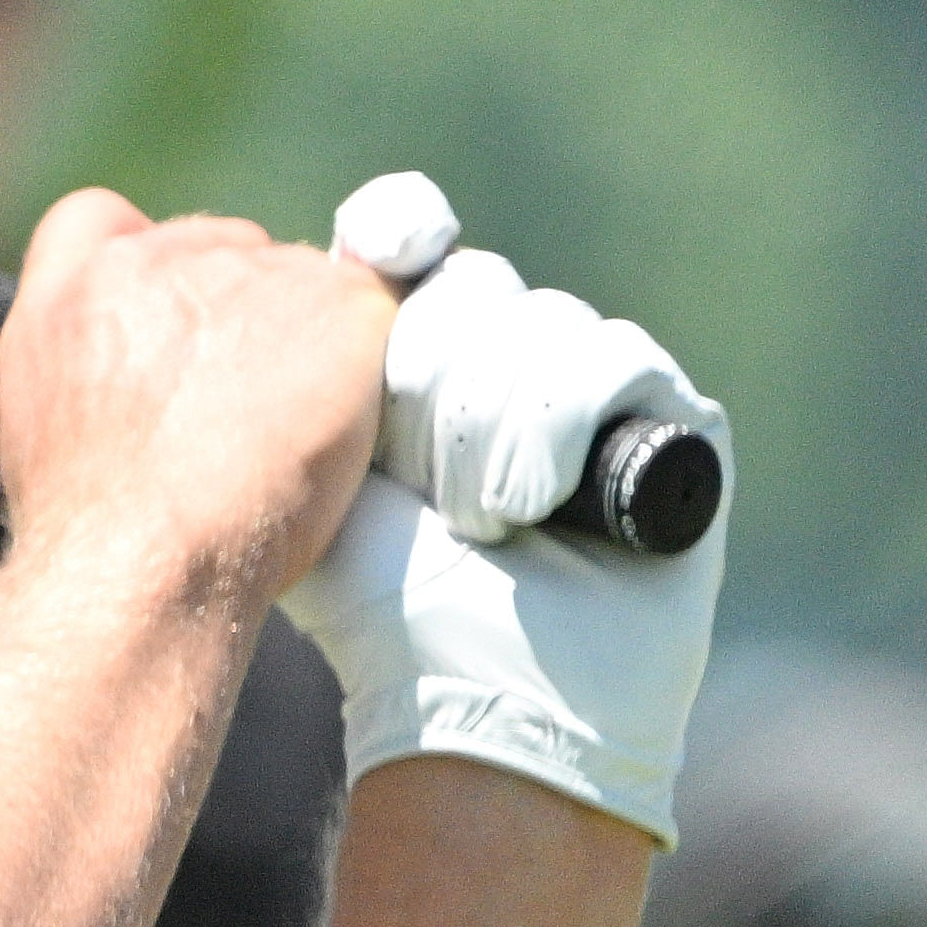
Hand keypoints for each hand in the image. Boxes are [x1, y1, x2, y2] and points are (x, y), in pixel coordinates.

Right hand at [0, 188, 396, 608]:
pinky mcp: (338, 302)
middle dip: (241, 314)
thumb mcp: (39, 427)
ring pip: (303, 283)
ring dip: (308, 342)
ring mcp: (253, 274)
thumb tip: (140, 374)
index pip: (102, 221)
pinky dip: (366, 364)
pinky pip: (376, 311)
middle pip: (224, 248)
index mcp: (73, 290)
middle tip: (245, 409)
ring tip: (285, 437)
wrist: (139, 560)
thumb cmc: (90, 528)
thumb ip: (88, 365)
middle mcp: (158, 259)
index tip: (174, 325)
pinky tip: (334, 428)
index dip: (146, 264)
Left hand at [282, 178, 728, 845]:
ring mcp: (593, 387)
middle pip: (471, 282)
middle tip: (417, 472)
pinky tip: (539, 505)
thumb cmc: (388, 610)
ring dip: (491, 426)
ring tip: (481, 522)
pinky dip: (559, 429)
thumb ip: (285, 381)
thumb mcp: (310, 483)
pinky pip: (613, 357)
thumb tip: (257, 268)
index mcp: (415, 363)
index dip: (397, 231)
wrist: (481, 695)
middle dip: (433, 377)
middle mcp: (504, 362)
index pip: (412, 245)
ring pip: (541, 321)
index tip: (376, 244)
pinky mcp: (669, 417)